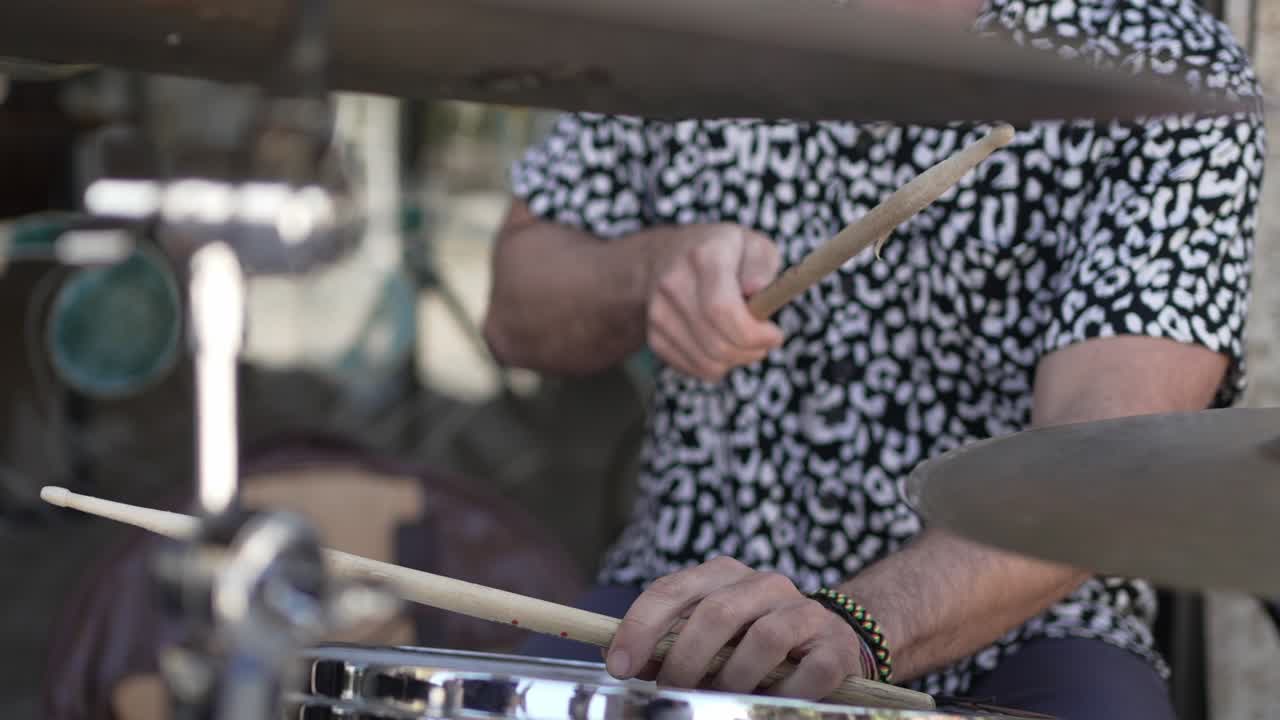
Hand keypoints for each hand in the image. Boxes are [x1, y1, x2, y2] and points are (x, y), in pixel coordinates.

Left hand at [605, 556, 869, 699]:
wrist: (829, 641)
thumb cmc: (752, 642)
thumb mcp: (707, 635)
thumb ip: (667, 643)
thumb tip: (617, 658)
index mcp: (724, 574)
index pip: (673, 589)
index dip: (641, 627)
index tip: (619, 666)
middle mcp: (765, 583)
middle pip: (717, 613)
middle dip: (684, 659)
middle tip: (668, 693)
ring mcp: (803, 612)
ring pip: (763, 638)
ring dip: (732, 678)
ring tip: (717, 701)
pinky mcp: (835, 646)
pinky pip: (808, 671)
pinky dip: (783, 693)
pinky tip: (767, 702)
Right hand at [646, 224, 783, 381]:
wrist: (668, 255)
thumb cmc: (724, 252)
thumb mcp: (753, 245)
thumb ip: (762, 266)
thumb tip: (757, 289)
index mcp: (704, 256)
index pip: (722, 309)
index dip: (753, 333)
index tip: (775, 334)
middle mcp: (674, 283)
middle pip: (717, 343)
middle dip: (751, 351)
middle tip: (765, 341)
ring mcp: (658, 311)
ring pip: (707, 362)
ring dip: (735, 360)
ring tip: (744, 340)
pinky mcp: (654, 335)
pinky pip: (694, 369)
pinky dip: (716, 365)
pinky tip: (722, 342)